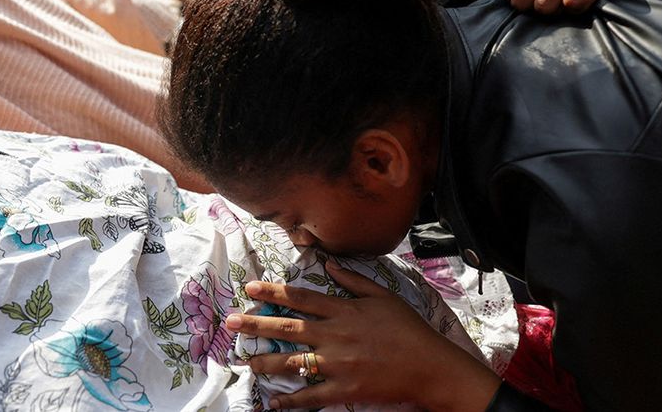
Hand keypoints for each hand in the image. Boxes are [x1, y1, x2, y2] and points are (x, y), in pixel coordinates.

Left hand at [224, 262, 498, 409]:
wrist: (431, 367)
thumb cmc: (410, 330)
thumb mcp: (383, 297)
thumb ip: (353, 280)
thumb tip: (329, 264)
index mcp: (344, 310)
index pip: (300, 298)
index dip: (273, 292)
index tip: (249, 288)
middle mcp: (335, 335)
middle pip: (287, 328)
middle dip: (255, 324)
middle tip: (229, 322)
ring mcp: (338, 364)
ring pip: (292, 361)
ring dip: (265, 361)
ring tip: (245, 361)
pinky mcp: (345, 389)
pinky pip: (312, 396)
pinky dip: (291, 401)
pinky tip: (273, 403)